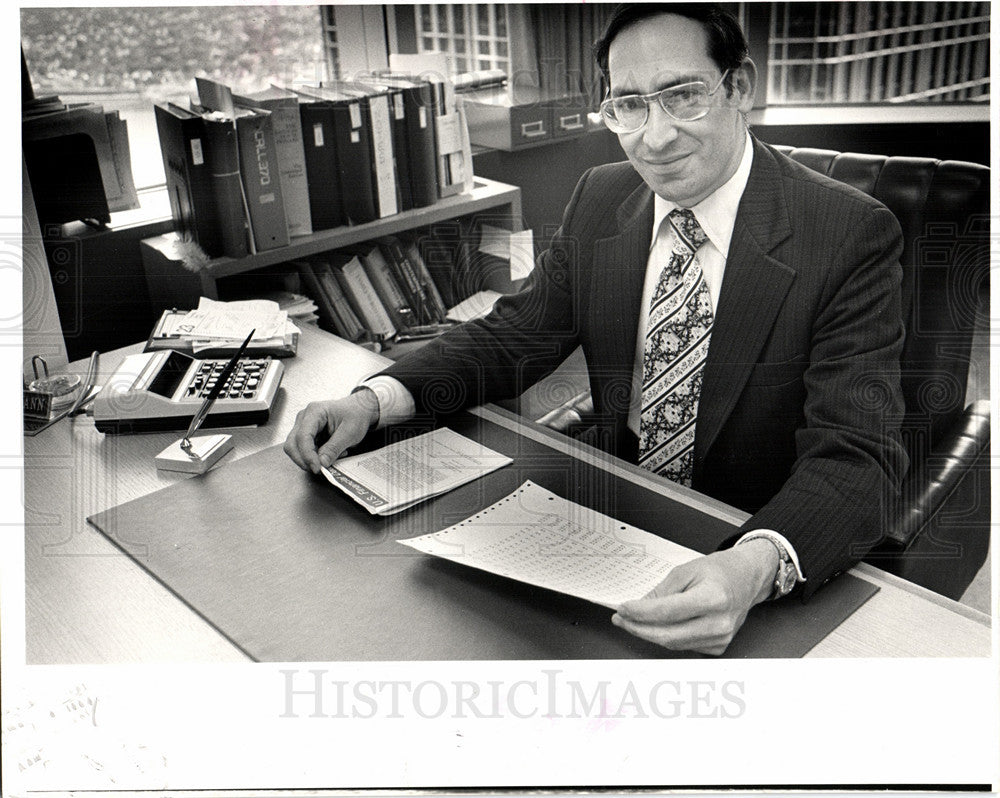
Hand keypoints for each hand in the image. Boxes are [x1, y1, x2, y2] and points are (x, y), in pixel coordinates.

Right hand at [283, 388, 379, 472]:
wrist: (359, 409)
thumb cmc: (355, 415)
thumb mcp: (350, 432)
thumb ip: (334, 448)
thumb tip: (322, 463)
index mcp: (315, 411)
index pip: (303, 436)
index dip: (307, 455)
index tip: (317, 468)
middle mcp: (304, 417)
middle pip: (292, 444)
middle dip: (303, 460)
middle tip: (320, 469)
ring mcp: (303, 426)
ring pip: (295, 449)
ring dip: (309, 459)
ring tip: (331, 457)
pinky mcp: (306, 435)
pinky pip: (303, 450)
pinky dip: (314, 457)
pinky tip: (329, 454)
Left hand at [611, 539, 777, 655]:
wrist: (745, 579)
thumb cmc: (719, 572)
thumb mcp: (685, 571)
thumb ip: (661, 592)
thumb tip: (639, 608)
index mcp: (713, 598)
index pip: (667, 612)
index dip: (640, 613)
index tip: (623, 609)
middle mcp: (719, 622)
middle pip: (668, 635)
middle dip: (638, 628)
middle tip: (621, 619)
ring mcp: (720, 638)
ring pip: (673, 644)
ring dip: (649, 634)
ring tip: (633, 622)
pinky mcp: (718, 647)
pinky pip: (683, 646)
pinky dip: (667, 637)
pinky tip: (658, 626)